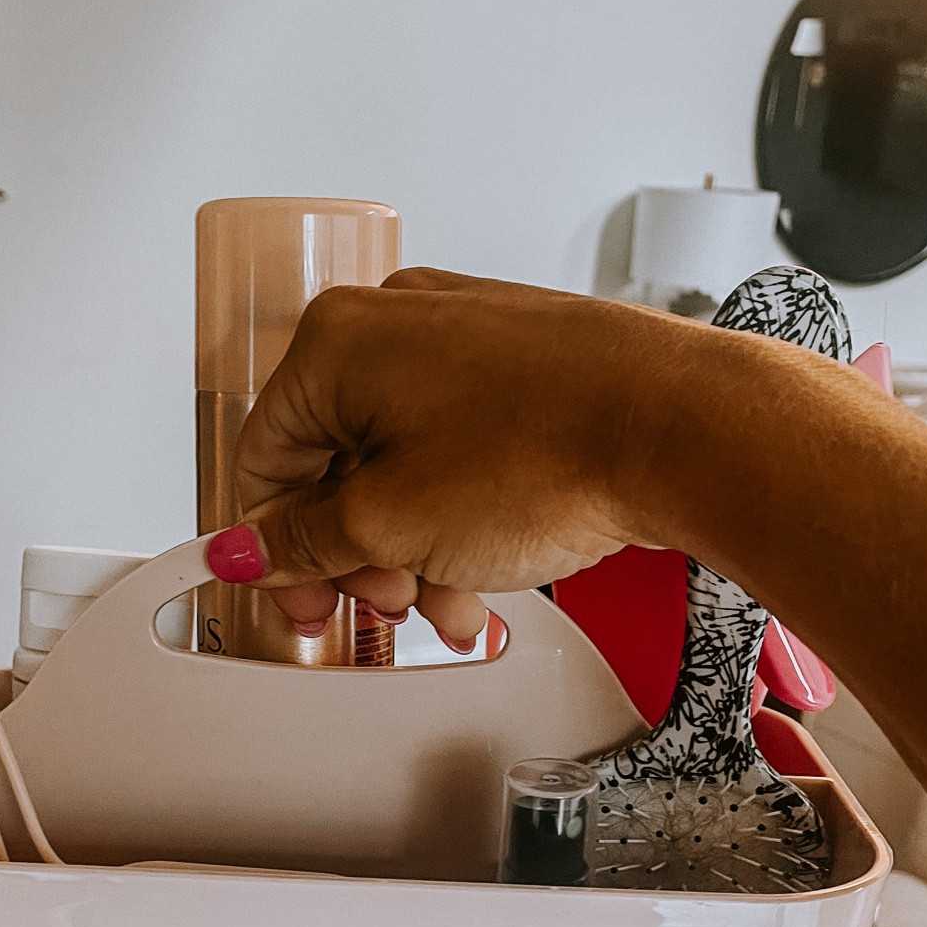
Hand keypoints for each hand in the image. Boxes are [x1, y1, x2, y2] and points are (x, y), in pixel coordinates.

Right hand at [212, 268, 689, 646]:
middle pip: (336, 464)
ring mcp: (465, 335)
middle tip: (390, 605)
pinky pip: (461, 446)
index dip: (276, 550)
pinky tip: (491, 569)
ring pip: (403, 463)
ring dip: (415, 548)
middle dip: (360, 555)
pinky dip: (462, 512)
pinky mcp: (524, 360)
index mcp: (337, 342)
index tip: (306, 603)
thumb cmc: (548, 451)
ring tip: (455, 602)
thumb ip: (304, 541)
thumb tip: (246, 549)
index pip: (265, 461)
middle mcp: (396, 321)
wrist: (680, 426)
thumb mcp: (392, 525)